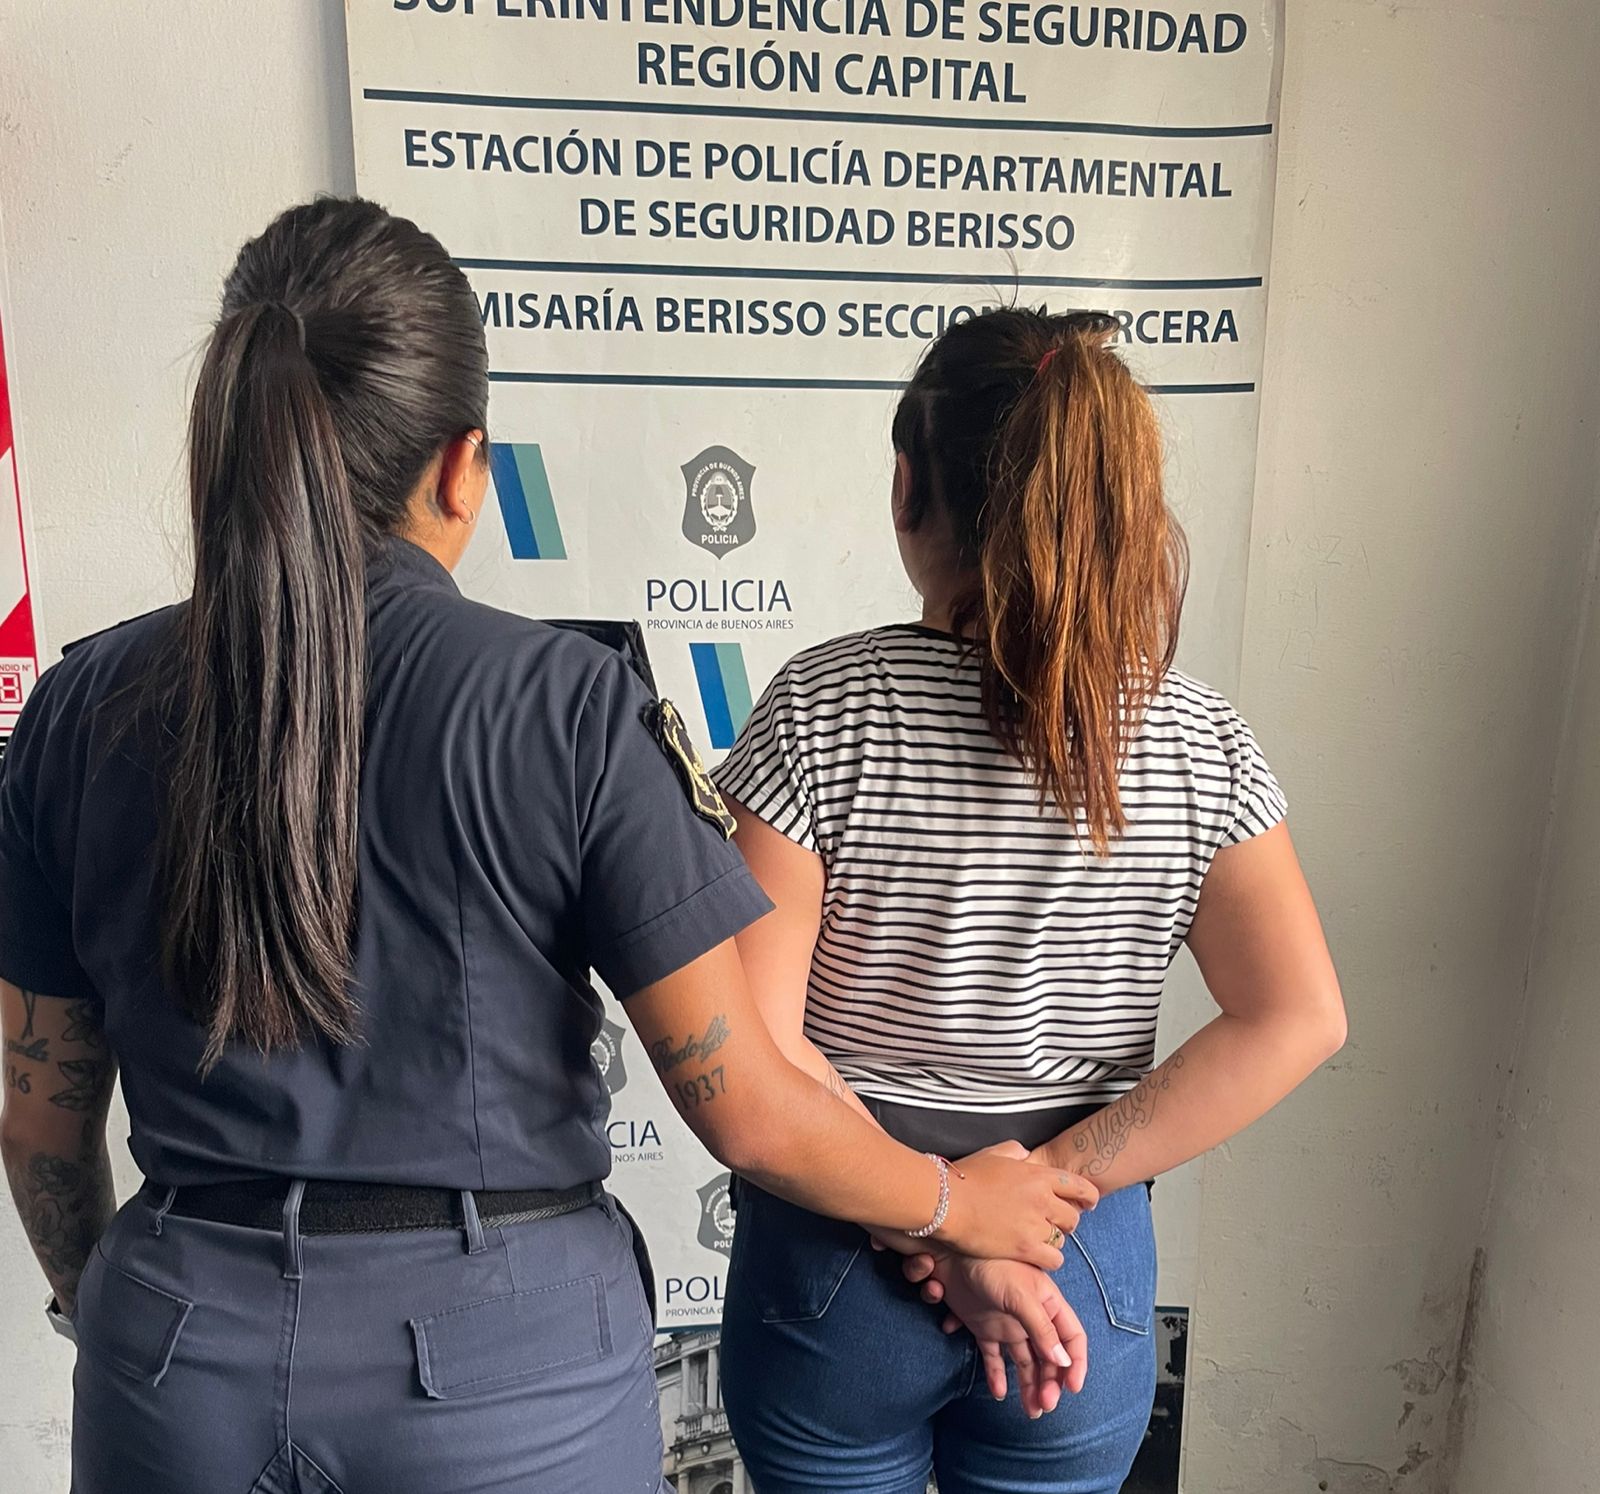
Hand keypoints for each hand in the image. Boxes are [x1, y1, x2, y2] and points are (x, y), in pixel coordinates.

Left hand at [914, 1256, 1088, 1415]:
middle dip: (1050, 1382)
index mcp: (1048, 1304)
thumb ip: (1041, 1328)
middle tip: (1045, 1405)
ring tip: (1031, 1411)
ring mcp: (1008, 1323)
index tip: (1072, 1389)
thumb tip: (1062, 1362)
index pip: (1072, 1338)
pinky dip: (997, 1376)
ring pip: (1024, 1361)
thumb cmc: (991, 1264)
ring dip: (1029, 1386)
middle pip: (1048, 1356)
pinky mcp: (984, 1328)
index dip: (1075, 1363)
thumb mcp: (1020, 1294)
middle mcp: (1031, 1316)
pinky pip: (994, 1358)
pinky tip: (999, 1393)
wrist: (950, 1251)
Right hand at [936, 1141, 1098, 1268]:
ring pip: (1062, 1239)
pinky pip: (1053, 1259)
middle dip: (1066, 1222)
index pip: (1079, 1187)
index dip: (1088, 1198)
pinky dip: (1048, 1259)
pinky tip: (1035, 1255)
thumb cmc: (964, 1177)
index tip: (1087, 1204)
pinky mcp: (1025, 1247)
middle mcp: (1042, 1199)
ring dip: (1053, 1240)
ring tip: (1037, 1240)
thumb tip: (1025, 1154)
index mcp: (1037, 1175)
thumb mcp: (992, 1154)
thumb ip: (1014, 1151)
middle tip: (1052, 1224)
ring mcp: (1035, 1224)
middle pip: (1073, 1217)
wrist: (946, 1202)